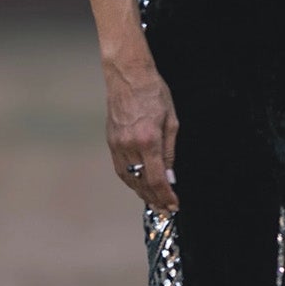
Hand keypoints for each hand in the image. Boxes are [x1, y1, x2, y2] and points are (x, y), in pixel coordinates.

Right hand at [105, 60, 178, 214]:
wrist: (128, 76)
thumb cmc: (154, 94)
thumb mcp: (172, 121)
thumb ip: (170, 152)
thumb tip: (170, 176)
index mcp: (148, 140)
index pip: (156, 179)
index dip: (165, 196)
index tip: (173, 206)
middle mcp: (130, 146)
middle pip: (141, 182)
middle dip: (154, 199)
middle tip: (165, 210)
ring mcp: (117, 144)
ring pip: (128, 178)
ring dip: (141, 193)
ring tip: (153, 202)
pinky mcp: (110, 141)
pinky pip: (120, 168)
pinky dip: (130, 180)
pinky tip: (138, 186)